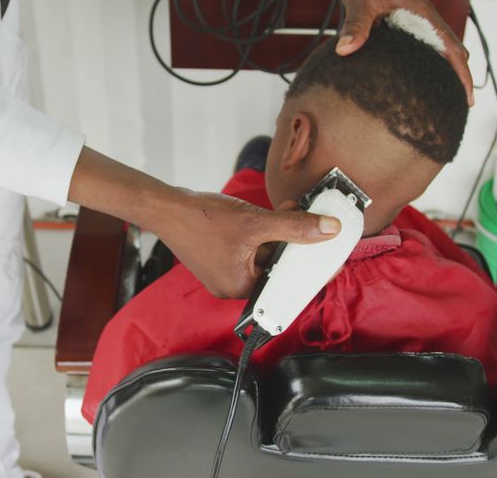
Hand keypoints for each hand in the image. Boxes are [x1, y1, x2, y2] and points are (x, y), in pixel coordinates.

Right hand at [68, 148, 338, 298]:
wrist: (166, 207)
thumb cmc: (202, 219)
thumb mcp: (255, 222)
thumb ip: (294, 227)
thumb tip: (329, 230)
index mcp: (243, 289)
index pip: (287, 285)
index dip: (311, 269)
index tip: (330, 256)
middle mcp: (235, 287)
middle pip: (277, 268)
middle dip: (295, 244)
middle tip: (310, 222)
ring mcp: (227, 273)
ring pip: (266, 255)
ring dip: (280, 234)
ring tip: (288, 210)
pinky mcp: (221, 258)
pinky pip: (252, 249)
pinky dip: (263, 233)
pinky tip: (269, 214)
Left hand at [279, 0, 473, 103]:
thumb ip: (356, 24)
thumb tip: (345, 51)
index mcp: (423, 14)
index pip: (452, 48)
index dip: (463, 74)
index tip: (469, 98)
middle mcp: (422, 19)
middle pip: (449, 52)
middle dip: (455, 78)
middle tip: (454, 108)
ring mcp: (412, 21)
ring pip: (433, 50)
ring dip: (437, 72)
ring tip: (433, 100)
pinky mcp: (399, 23)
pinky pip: (415, 46)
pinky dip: (417, 63)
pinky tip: (405, 80)